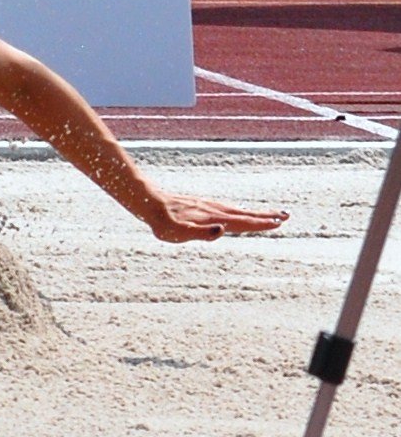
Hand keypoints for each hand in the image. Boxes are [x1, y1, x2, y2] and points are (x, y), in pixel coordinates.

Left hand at [146, 193, 287, 242]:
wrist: (150, 203)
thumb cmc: (163, 223)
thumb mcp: (178, 233)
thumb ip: (201, 233)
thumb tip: (222, 230)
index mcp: (214, 219)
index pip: (242, 222)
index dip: (260, 224)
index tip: (279, 223)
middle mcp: (215, 211)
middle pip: (245, 214)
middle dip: (266, 217)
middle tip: (286, 216)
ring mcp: (210, 207)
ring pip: (239, 210)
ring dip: (257, 213)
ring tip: (273, 214)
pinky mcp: (203, 206)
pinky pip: (229, 208)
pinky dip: (242, 211)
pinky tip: (242, 213)